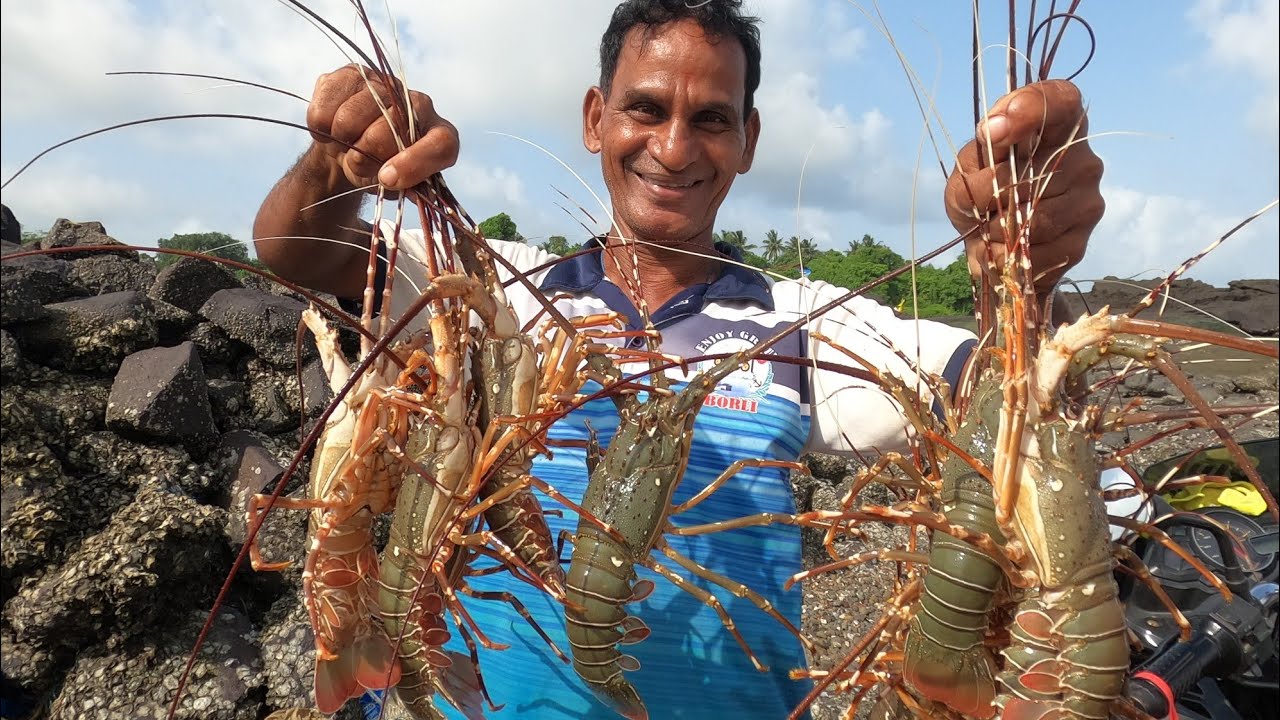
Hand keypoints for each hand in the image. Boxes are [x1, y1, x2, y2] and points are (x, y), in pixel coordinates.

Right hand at [307, 64, 459, 191]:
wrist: (352, 148)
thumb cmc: (380, 170)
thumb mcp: (394, 187)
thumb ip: (399, 185)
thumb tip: (390, 179)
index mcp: (440, 136)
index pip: (441, 145)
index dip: (415, 162)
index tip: (387, 178)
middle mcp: (420, 104)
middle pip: (388, 130)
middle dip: (363, 157)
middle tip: (357, 163)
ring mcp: (387, 84)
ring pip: (350, 117)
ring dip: (340, 141)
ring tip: (345, 144)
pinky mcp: (353, 73)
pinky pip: (326, 104)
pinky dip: (320, 126)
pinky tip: (329, 129)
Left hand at [945, 79, 1103, 296]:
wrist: (991, 242)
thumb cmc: (981, 191)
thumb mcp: (969, 166)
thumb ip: (981, 148)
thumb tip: (993, 130)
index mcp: (1058, 126)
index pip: (1061, 100)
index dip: (1030, 108)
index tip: (991, 129)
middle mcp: (1084, 160)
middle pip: (1031, 174)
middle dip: (990, 194)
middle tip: (979, 202)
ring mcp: (1088, 202)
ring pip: (1033, 217)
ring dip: (995, 228)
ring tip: (988, 226)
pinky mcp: (1079, 242)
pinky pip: (1034, 251)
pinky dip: (1006, 253)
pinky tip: (1002, 247)